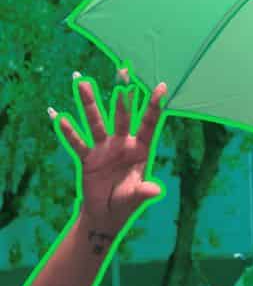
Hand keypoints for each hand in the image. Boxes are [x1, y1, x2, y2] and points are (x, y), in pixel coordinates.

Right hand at [52, 70, 165, 239]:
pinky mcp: (87, 157)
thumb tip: (155, 190)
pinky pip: (77, 142)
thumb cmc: (125, 204)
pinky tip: (58, 116)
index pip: (148, 125)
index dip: (154, 106)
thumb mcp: (135, 199)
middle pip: (122, 116)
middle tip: (122, 71)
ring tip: (82, 82)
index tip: (161, 86)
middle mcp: (122, 144)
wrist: (106, 214)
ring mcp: (104, 148)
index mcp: (140, 151)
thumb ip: (143, 192)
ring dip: (89, 104)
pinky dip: (68, 131)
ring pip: (96, 122)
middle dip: (122, 95)